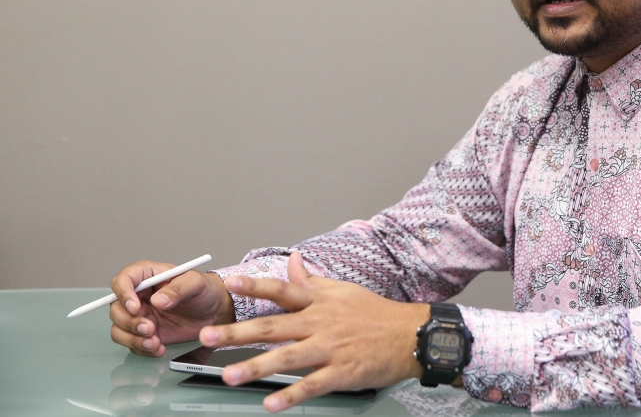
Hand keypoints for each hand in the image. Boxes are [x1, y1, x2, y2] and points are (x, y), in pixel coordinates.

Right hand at [109, 260, 234, 356]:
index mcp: (147, 276)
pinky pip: (132, 343)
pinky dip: (142, 348)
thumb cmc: (204, 290)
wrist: (214, 312)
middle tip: (150, 328)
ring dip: (133, 338)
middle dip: (129, 322)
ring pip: (119, 328)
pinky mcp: (144, 332)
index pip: (123, 280)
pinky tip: (159, 348)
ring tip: (155, 342)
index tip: (136, 308)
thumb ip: (178, 289)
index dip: (124, 294)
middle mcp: (139, 295)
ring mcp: (140, 315)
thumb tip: (158, 300)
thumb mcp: (196, 283)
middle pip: (116, 308)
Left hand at [198, 251, 429, 412]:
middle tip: (207, 337)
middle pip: (273, 326)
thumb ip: (312, 281)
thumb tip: (293, 260)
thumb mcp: (343, 290)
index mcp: (319, 302)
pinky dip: (291, 394)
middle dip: (237, 332)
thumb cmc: (376, 314)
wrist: (410, 335)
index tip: (230, 281)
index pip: (282, 290)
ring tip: (230, 375)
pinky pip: (312, 385)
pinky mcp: (342, 372)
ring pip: (287, 357)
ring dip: (256, 366)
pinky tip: (271, 403)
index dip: (256, 285)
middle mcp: (320, 322)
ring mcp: (330, 348)